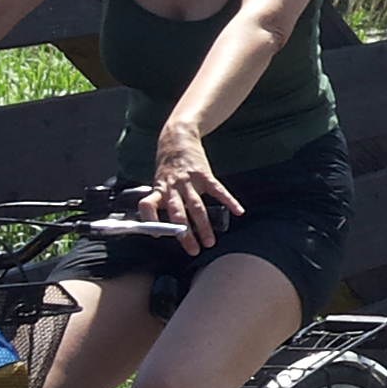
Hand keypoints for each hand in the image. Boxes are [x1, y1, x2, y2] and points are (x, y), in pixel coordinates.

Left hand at [147, 127, 243, 253]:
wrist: (178, 138)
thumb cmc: (167, 165)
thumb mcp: (158, 181)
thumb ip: (161, 201)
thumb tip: (161, 226)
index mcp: (158, 189)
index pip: (148, 206)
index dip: (151, 221)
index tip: (157, 235)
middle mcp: (172, 186)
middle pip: (178, 214)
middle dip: (185, 234)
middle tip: (193, 250)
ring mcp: (189, 181)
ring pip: (197, 207)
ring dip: (204, 226)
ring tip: (210, 242)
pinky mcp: (205, 175)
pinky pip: (218, 191)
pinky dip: (229, 201)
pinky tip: (238, 211)